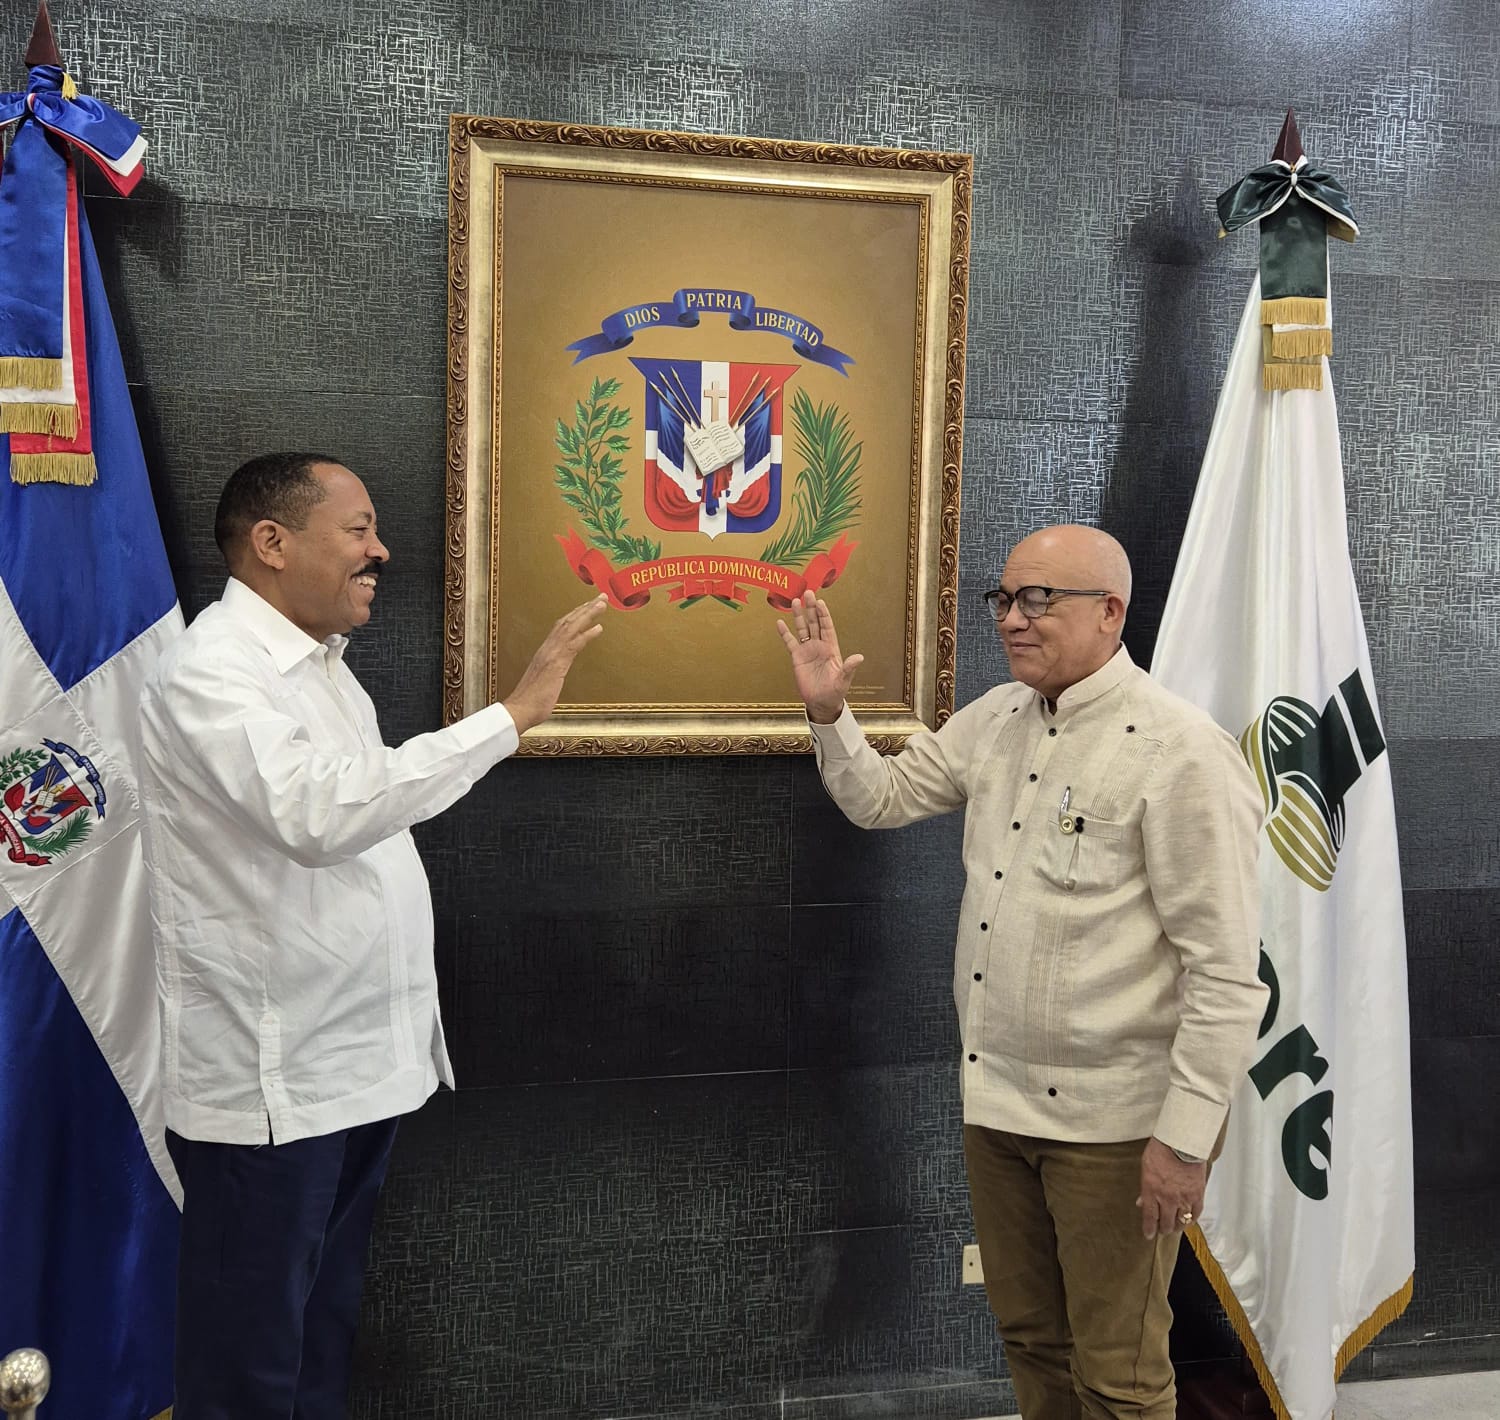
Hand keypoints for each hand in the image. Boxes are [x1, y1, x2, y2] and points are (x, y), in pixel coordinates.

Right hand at [502, 596, 607, 734]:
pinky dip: (587, 634)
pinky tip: (599, 627)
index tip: (588, 606)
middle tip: (601, 597)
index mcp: (544, 652)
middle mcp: (547, 649)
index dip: (576, 615)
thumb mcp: (543, 683)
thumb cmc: (530, 701)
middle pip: (568, 621)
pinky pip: (573, 644)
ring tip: (602, 603)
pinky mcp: (556, 664)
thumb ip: (550, 675)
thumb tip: (554, 677)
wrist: (519, 710)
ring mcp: (551, 655)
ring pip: (571, 627)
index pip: (561, 627)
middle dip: (585, 608)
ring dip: (588, 614)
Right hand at [775, 591, 864, 723]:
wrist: (821, 702)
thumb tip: (859, 657)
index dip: (824, 614)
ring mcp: (807, 650)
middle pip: (815, 622)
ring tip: (795, 601)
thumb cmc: (834, 691)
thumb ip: (849, 668)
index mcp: (831, 648)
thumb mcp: (843, 680)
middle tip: (808, 593)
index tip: (820, 602)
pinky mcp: (797, 657)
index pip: (827, 626)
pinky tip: (780, 623)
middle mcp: (819, 645)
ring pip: (803, 629)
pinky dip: (785, 633)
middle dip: (811, 608)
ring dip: (799, 616)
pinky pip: (790, 642)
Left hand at [1136, 1137, 1205, 1239]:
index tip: (1148, 1235)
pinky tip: (1188, 1220)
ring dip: (1177, 1226)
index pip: (1149, 1217)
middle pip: (1166, 1223)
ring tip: (1175, 1226)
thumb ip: (1144, 1188)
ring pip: (1181, 1222)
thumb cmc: (1160, 1151)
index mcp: (1151, 1191)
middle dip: (1163, 1229)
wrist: (1181, 1142)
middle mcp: (1167, 1198)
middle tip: (1162, 1229)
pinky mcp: (1197, 1195)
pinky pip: (1195, 1214)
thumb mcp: (1145, 1168)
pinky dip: (1191, 1219)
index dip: (1149, 1229)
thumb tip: (1140, 1202)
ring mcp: (1183, 1198)